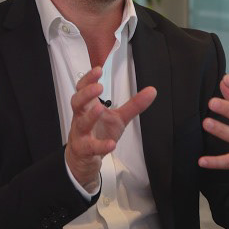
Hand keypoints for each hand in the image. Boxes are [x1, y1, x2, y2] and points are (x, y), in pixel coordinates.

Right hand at [65, 67, 156, 191]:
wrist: (84, 158)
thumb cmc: (98, 133)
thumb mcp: (119, 117)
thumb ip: (134, 104)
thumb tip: (151, 91)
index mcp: (89, 106)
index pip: (83, 88)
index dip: (89, 78)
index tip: (98, 70)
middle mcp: (82, 117)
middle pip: (77, 102)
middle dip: (86, 93)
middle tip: (98, 87)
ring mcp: (81, 133)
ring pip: (81, 123)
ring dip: (90, 116)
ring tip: (99, 108)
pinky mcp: (84, 149)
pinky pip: (90, 147)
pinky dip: (100, 145)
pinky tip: (111, 144)